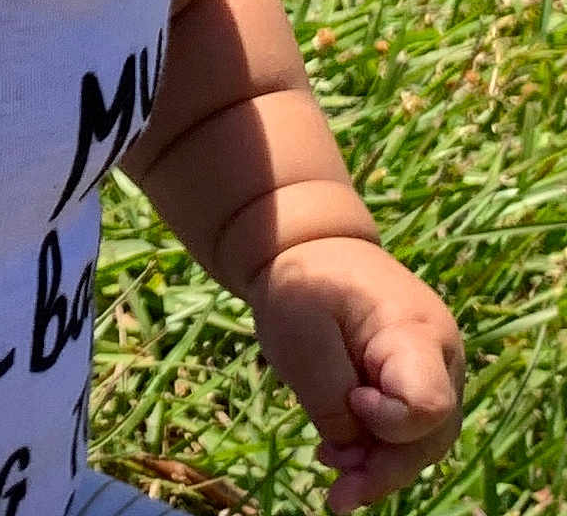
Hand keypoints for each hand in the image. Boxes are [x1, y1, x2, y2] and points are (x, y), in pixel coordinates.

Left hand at [247, 237, 463, 511]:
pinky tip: (338, 463)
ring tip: (335, 488)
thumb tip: (352, 455)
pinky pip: (408, 431)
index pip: (429, 401)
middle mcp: (440, 357)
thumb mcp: (299, 333)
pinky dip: (376, 451)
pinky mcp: (416, 384)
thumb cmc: (305, 282)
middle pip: (430, 435)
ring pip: (422, 443)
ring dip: (379, 469)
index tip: (352, 398)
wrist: (313, 249)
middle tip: (336, 496)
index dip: (391, 420)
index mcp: (416, 331)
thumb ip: (328, 399)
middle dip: (384, 469)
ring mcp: (434, 372)